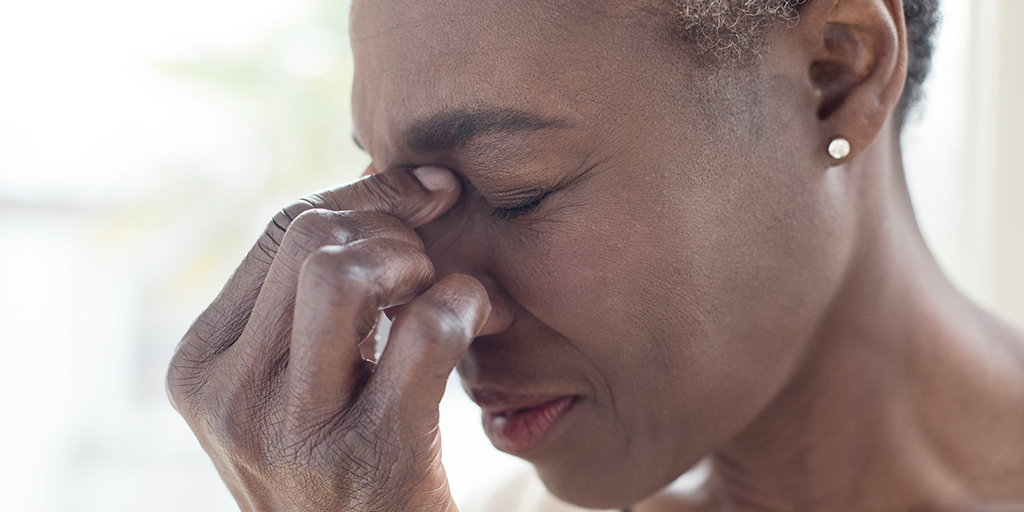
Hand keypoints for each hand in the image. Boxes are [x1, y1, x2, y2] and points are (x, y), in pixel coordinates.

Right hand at [167, 166, 490, 511]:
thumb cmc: (343, 466)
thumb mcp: (297, 384)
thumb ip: (313, 298)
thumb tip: (384, 173)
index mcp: (202, 366)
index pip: (278, 232)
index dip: (361, 198)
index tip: (423, 193)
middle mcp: (229, 396)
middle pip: (305, 238)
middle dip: (386, 225)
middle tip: (429, 257)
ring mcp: (292, 431)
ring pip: (339, 272)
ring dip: (410, 260)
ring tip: (438, 288)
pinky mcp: (370, 455)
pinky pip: (424, 330)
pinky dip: (463, 301)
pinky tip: (481, 314)